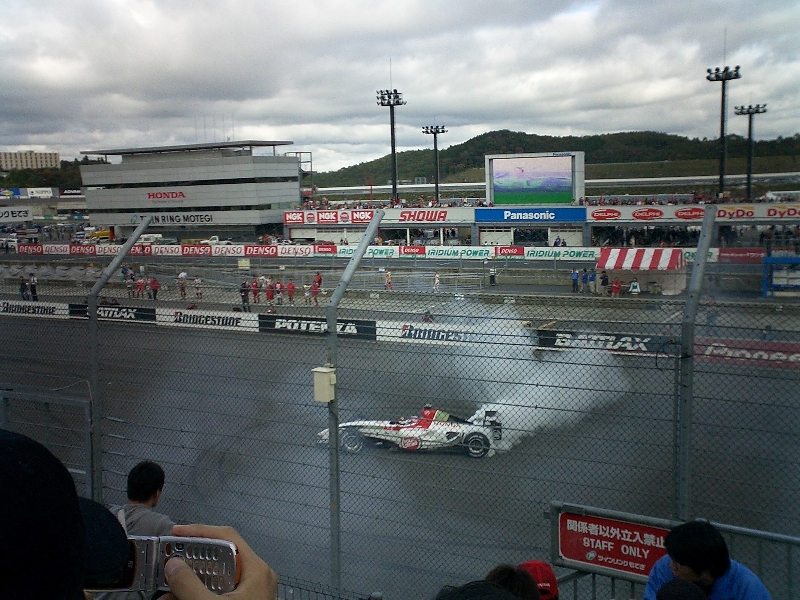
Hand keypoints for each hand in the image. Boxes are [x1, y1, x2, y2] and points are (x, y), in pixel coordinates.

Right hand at [160, 524, 276, 599]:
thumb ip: (189, 586)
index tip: (177, 533)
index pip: (227, 537)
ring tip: (167, 592)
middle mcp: (254, 579)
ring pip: (213, 580)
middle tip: (169, 563)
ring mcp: (247, 595)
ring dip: (187, 585)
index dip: (200, 531)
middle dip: (189, 564)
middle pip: (218, 559)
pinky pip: (214, 595)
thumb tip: (173, 567)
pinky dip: (195, 596)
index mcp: (256, 571)